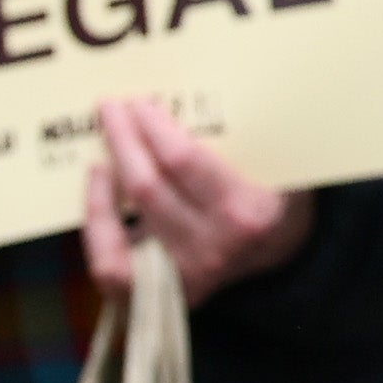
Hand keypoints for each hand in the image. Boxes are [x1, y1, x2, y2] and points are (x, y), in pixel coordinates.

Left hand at [81, 94, 315, 306]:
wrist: (281, 260)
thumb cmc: (276, 202)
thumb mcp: (286, 170)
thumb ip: (260, 139)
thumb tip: (209, 92)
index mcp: (248, 211)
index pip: (184, 162)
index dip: (153, 128)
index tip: (140, 102)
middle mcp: (213, 245)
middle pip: (147, 185)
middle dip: (123, 139)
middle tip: (111, 107)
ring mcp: (182, 272)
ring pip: (124, 219)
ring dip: (107, 172)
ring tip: (104, 142)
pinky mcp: (158, 290)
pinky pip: (109, 261)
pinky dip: (96, 220)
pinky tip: (100, 186)